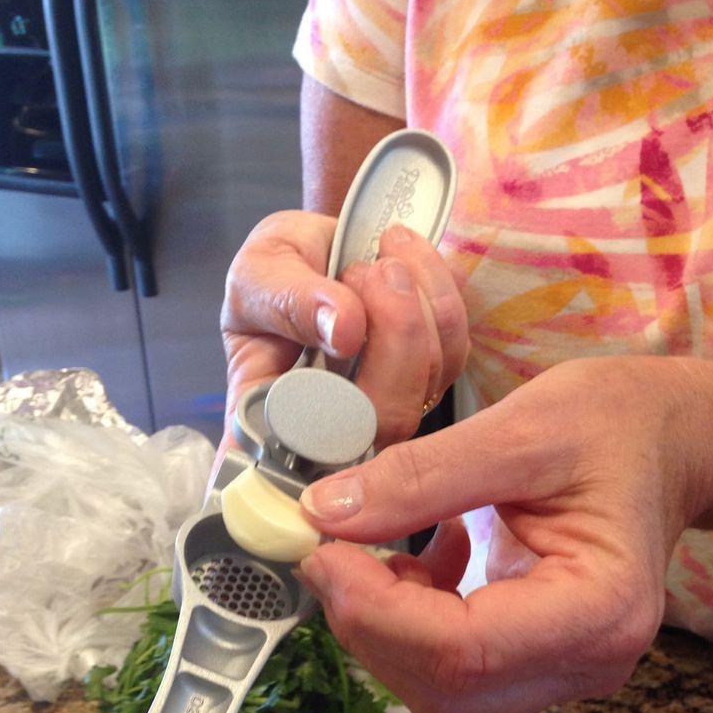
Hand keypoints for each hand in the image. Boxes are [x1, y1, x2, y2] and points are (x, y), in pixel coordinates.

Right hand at [217, 212, 468, 464]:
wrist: (324, 245)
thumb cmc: (277, 272)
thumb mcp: (259, 274)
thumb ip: (291, 301)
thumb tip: (344, 329)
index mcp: (271, 420)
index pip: (291, 467)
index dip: (322, 447)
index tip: (338, 372)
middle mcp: (335, 432)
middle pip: (383, 420)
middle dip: (394, 334)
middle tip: (373, 270)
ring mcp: (388, 408)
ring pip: (426, 378)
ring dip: (415, 300)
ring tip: (381, 256)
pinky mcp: (428, 377)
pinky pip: (452, 345)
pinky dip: (437, 290)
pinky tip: (406, 256)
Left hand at [295, 357, 712, 712]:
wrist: (668, 444)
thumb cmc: (615, 426)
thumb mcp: (519, 429)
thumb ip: (421, 476)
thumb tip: (324, 515)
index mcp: (602, 609)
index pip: (463, 652)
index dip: (374, 612)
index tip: (322, 549)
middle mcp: (590, 662)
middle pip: (448, 689)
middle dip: (370, 626)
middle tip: (333, 548)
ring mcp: (565, 672)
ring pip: (443, 694)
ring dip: (386, 629)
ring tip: (383, 548)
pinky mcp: (537, 663)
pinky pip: (453, 674)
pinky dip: (411, 625)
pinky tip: (423, 560)